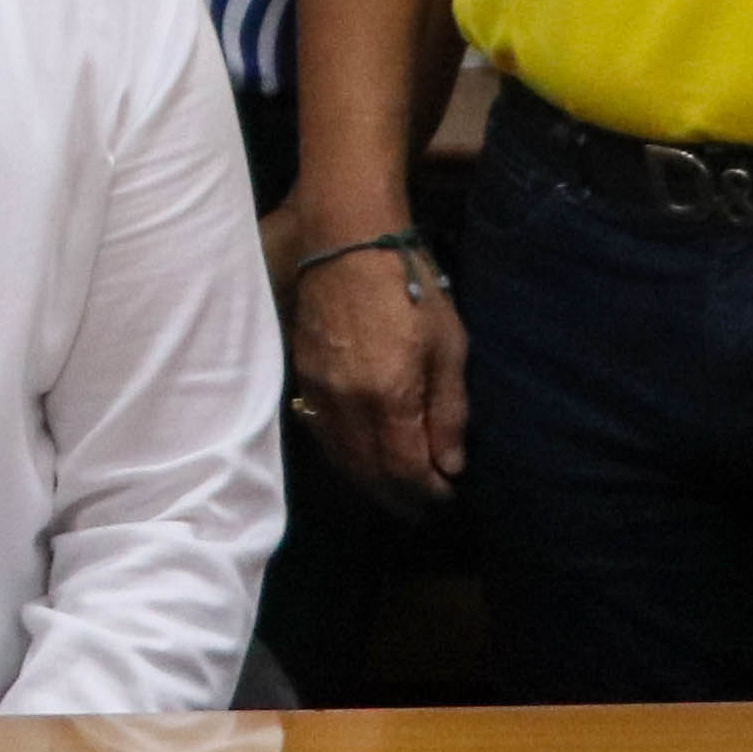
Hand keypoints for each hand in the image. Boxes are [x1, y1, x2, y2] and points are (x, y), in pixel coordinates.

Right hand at [287, 238, 464, 510]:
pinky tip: (360, 457)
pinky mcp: (302, 377)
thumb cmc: (410, 287)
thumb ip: (448, 411)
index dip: (426, 491)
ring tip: (394, 493)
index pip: (404, 468)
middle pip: (368, 471)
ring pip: (340, 457)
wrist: (347, 242)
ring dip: (368, 482)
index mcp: (388, 396)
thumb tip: (449, 466)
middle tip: (422, 509)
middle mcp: (346, 403)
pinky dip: (344, 455)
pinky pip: (321, 432)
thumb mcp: (448, 346)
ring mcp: (317, 391)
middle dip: (398, 496)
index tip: (446, 496)